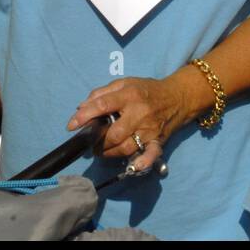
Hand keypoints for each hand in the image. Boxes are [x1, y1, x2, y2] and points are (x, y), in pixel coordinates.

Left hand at [65, 76, 188, 172]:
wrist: (178, 97)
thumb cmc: (146, 90)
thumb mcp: (124, 83)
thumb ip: (101, 93)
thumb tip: (81, 107)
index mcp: (129, 95)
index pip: (103, 105)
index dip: (85, 116)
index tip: (71, 125)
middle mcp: (139, 113)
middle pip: (114, 133)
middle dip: (98, 141)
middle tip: (90, 142)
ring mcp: (149, 129)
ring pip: (126, 147)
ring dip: (109, 152)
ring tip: (101, 151)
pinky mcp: (158, 141)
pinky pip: (150, 155)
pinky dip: (142, 163)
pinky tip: (132, 167)